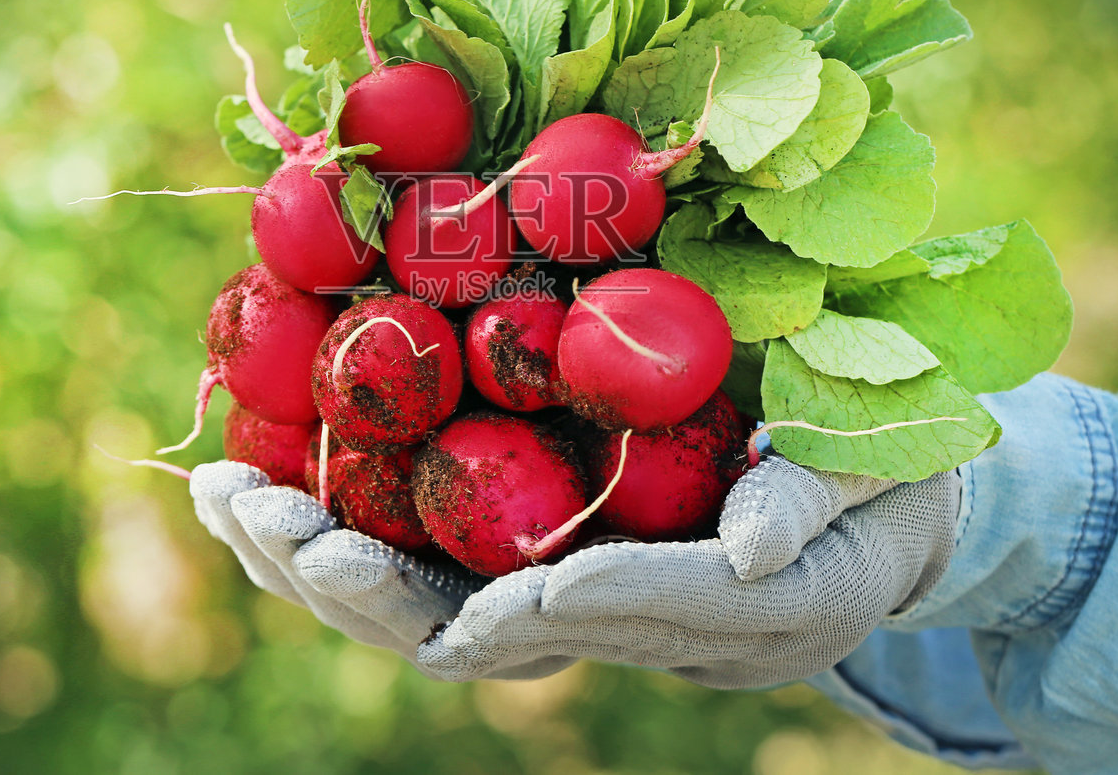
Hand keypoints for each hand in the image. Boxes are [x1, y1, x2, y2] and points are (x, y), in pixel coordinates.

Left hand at [191, 456, 959, 685]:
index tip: (492, 594)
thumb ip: (822, 500)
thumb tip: (752, 542)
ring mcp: (574, 598)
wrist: (876, 514)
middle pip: (479, 635)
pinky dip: (343, 528)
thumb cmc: (892, 484)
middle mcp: (629, 624)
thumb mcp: (886, 482)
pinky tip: (265, 482)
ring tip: (224, 498)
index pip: (631, 614)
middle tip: (275, 530)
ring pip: (428, 608)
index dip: (562, 606)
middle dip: (373, 592)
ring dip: (320, 560)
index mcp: (730, 609)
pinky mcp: (539, 560)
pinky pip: (428, 564)